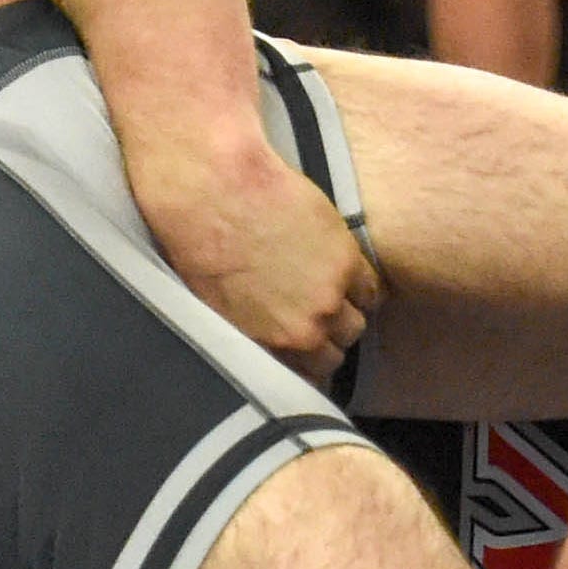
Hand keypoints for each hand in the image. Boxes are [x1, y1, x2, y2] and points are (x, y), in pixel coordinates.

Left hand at [123, 136, 379, 383]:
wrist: (213, 190)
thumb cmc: (197, 241)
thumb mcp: (213, 305)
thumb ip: (249, 332)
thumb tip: (267, 340)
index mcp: (262, 347)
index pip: (303, 378)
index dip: (305, 362)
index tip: (306, 349)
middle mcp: (300, 333)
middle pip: (333, 355)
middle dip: (326, 338)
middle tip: (317, 314)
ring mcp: (326, 299)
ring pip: (355, 326)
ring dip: (347, 313)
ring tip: (333, 292)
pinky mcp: (345, 262)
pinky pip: (370, 291)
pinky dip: (363, 286)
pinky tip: (349, 273)